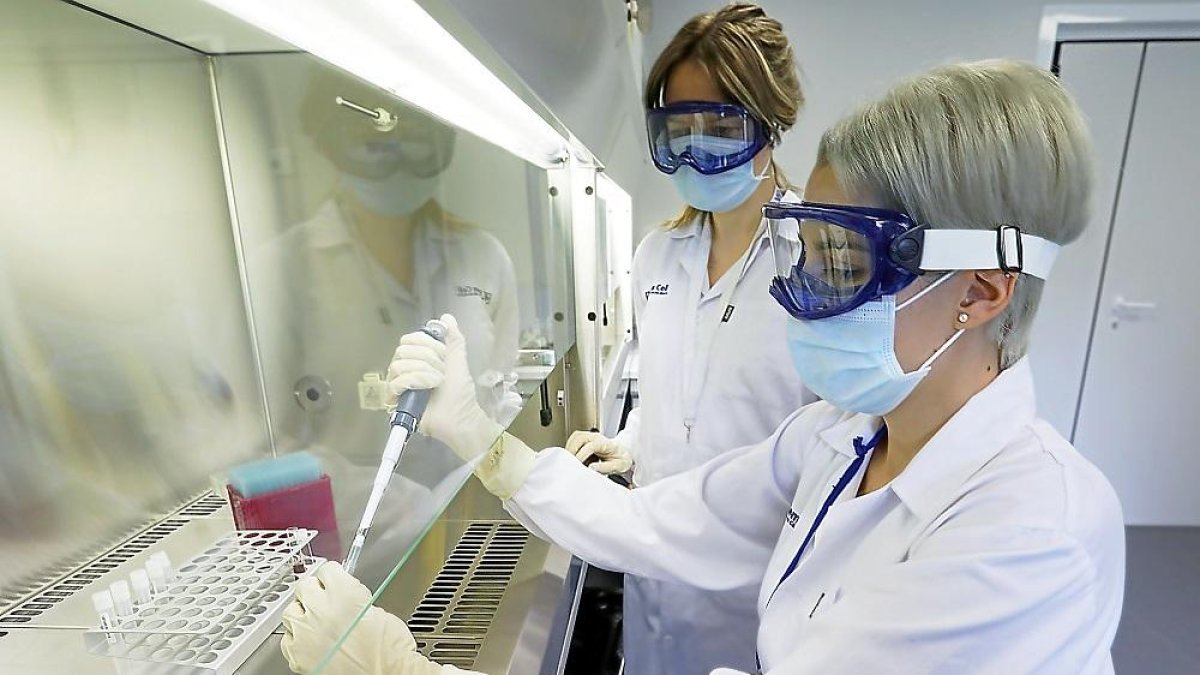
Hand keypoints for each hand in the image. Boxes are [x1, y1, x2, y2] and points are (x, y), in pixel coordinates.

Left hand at [280, 562, 446, 674]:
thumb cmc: (389, 650)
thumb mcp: (380, 612)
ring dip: (303, 614)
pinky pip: (288, 639)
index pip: (327, 569)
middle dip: (316, 592)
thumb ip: (356, 598)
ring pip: (291, 611)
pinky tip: (311, 642)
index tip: (336, 580)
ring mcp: (306, 633)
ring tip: (316, 622)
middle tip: (326, 601)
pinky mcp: (298, 656)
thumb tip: (345, 596)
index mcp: (344, 593)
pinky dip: (297, 639)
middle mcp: (322, 609)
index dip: (334, 576)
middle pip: (305, 586)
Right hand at [386, 314, 502, 461]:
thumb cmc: (459, 391)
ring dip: (423, 372)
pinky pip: (395, 383)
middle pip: (402, 350)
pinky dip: (415, 382)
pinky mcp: (395, 401)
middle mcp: (405, 370)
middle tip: (441, 371)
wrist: (461, 416)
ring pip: (398, 365)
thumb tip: (446, 316)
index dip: (426, 344)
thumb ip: (453, 338)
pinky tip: (427, 389)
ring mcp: (399, 386)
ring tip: (436, 382)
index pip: (409, 339)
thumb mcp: (458, 359)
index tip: (443, 354)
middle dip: (426, 358)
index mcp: (418, 359)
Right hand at [566, 431, 632, 474]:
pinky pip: (574, 441)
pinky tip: (575, 459)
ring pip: (575, 437)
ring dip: (570, 449)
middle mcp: (596, 437)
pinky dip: (571, 450)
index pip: (590, 446)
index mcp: (606, 443)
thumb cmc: (620, 459)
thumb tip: (591, 468)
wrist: (623, 454)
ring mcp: (590, 437)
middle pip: (579, 437)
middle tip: (572, 464)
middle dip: (572, 451)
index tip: (578, 465)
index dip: (582, 455)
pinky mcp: (585, 440)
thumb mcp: (618, 466)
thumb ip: (605, 467)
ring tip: (573, 462)